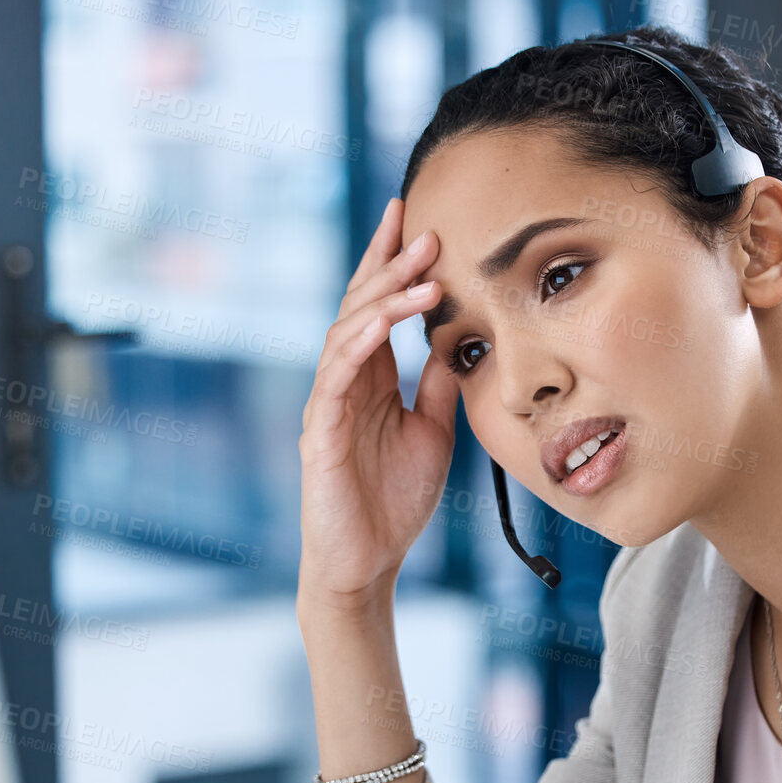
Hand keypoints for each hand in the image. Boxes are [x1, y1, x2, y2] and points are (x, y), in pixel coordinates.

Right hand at [298, 197, 455, 600]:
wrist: (369, 562)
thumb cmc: (395, 501)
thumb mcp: (432, 431)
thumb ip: (438, 385)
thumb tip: (459, 338)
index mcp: (370, 378)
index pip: (378, 308)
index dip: (392, 263)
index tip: (415, 220)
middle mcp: (344, 381)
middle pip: (359, 306)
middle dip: (390, 264)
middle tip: (423, 227)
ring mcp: (329, 402)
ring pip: (348, 331)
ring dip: (385, 299)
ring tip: (423, 272)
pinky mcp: (322, 430)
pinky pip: (336, 375)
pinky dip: (360, 343)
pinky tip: (385, 322)